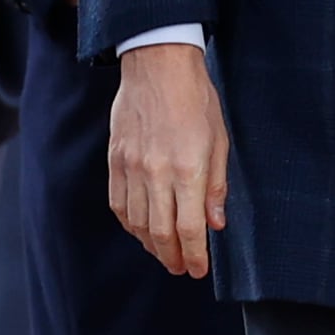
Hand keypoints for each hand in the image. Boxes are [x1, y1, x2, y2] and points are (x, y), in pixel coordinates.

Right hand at [108, 42, 228, 276]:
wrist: (157, 64)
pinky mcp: (115, 161)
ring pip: (138, 223)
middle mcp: (156, 173)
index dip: (195, 255)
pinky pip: (119, 204)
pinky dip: (130, 224)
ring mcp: (131, 168)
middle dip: (173, 257)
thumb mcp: (219, 139)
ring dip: (151, 245)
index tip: (199, 269)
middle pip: (161, 233)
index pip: (190, 228)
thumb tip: (216, 223)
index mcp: (188, 169)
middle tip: (181, 268)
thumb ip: (216, 185)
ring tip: (164, 252)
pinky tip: (141, 229)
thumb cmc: (196, 98)